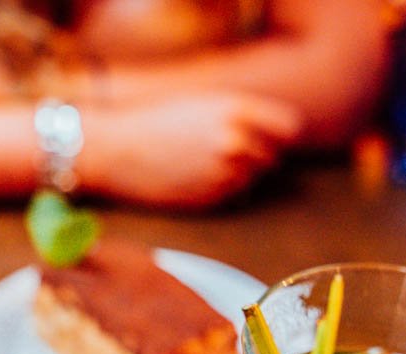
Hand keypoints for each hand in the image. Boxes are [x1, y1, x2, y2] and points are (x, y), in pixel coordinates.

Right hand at [80, 92, 302, 209]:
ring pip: (253, 179)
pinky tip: (193, 178)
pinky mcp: (213, 199)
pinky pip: (232, 196)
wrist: (115, 150)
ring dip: (238, 174)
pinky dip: (220, 189)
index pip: (290, 128)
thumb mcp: (203, 103)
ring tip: (203, 163)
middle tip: (224, 152)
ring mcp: (226, 173)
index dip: (282, 134)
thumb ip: (242, 115)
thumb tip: (278, 134)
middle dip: (257, 156)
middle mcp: (237, 142)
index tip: (272, 137)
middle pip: (273, 157)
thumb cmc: (156, 121)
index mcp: (237, 110)